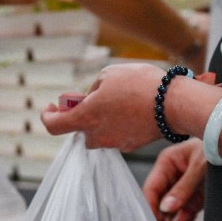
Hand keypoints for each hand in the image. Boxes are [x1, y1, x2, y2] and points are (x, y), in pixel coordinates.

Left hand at [40, 63, 165, 150]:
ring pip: (100, 132)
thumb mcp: (109, 75)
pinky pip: (118, 134)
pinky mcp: (131, 146)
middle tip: (92, 96)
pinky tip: (134, 108)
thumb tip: (90, 98)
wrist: (173, 103)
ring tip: (120, 98)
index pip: (54, 126)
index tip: (51, 107)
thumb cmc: (140, 85)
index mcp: (86, 118)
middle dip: (83, 113)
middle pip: (81, 129)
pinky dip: (120, 123)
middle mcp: (97, 136)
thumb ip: (92, 89)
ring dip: (103, 118)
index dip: (48, 116)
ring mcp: (114, 144)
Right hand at [142, 138, 206, 220]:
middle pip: (158, 202)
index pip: (151, 187)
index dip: (149, 206)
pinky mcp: (194, 200)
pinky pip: (183, 216)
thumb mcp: (201, 166)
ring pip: (169, 212)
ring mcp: (182, 189)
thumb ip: (183, 188)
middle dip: (158, 220)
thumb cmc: (219, 148)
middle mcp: (171, 177)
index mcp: (167, 163)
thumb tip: (166, 208)